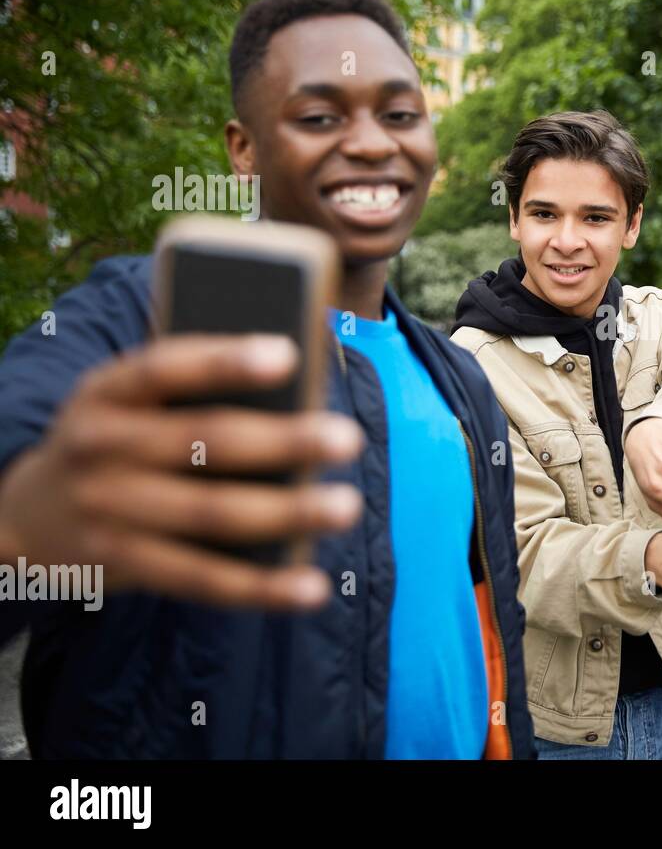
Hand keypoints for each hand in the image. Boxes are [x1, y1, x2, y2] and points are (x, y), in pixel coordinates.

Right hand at [0, 334, 365, 611]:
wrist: (30, 513)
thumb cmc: (122, 435)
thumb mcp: (132, 401)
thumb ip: (195, 390)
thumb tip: (300, 394)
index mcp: (107, 390)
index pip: (165, 366)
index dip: (225, 361)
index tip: (290, 355)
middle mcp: (100, 446)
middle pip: (202, 441)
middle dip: (281, 441)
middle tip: (348, 439)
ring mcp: (108, 510)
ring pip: (208, 514)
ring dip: (284, 513)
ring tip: (346, 506)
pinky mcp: (123, 564)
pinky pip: (199, 579)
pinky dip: (259, 588)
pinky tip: (311, 588)